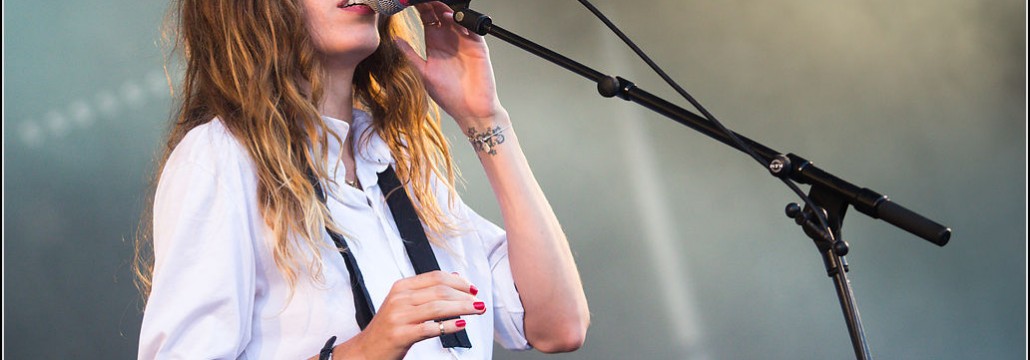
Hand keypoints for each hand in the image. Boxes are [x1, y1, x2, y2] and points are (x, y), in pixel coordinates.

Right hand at [334, 271, 485, 358]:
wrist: (365, 351)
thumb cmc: (389, 328)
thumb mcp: (404, 303)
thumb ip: (428, 291)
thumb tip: (457, 278)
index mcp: (401, 287)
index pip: (436, 277)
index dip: (458, 282)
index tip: (473, 288)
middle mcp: (399, 299)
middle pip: (440, 291)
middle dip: (464, 296)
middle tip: (479, 302)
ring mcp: (399, 317)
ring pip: (438, 308)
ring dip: (462, 308)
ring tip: (477, 310)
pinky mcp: (400, 335)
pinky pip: (430, 328)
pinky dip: (449, 326)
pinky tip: (462, 325)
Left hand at [395, 2, 507, 127]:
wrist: (470, 110)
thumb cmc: (449, 96)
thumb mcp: (423, 73)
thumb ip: (410, 55)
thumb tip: (395, 40)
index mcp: (435, 45)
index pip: (427, 19)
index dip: (420, 9)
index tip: (410, 3)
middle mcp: (450, 41)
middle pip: (441, 14)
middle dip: (432, 5)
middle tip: (424, 0)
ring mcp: (464, 42)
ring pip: (456, 19)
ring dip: (447, 11)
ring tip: (436, 5)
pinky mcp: (478, 47)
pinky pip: (472, 30)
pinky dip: (464, 23)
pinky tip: (453, 20)